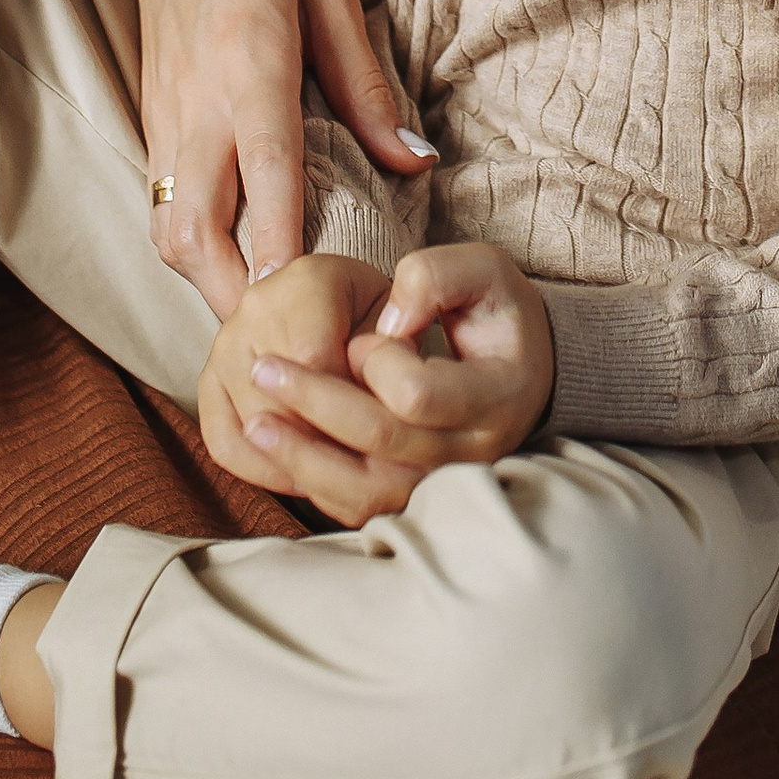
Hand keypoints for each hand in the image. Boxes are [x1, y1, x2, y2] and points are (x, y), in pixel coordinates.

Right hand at [135, 0, 430, 319]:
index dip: (276, 246)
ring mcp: (163, 110)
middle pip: (195, 225)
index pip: (261, 171)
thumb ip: (370, 87)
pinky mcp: (150, 116)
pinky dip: (191, 249)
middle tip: (290, 346)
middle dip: (233, 296)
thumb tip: (416, 165)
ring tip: (264, 322)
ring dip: (206, 282)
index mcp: (249, 59)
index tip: (301, 307)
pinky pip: (161, 203)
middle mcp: (195, 95)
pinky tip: (231, 272)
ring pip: (167, 226)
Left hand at [198, 243, 555, 525]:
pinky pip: (355, 508)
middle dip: (315, 401)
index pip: (419, 393)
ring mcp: (442, 485)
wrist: (522, 373)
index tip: (361, 334)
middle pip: (381, 441)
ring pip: (364, 491)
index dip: (379, 361)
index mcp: (497, 395)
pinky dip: (312, 482)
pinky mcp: (413, 501)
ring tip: (255, 423)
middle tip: (260, 365)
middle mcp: (472, 452)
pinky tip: (277, 451)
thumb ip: (436, 278)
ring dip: (303, 457)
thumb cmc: (498, 313)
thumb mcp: (486, 270)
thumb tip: (386, 324)